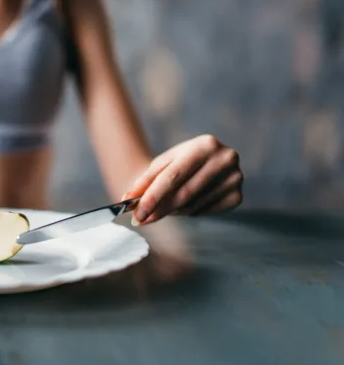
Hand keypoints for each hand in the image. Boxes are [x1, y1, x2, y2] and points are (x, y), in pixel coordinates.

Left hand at [123, 134, 242, 225]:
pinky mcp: (238, 196)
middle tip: (140, 219)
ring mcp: (235, 179)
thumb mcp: (161, 165)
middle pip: (184, 193)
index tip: (138, 213)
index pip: (173, 176)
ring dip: (174, 210)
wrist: (201, 162)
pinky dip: (191, 211)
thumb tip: (127, 200)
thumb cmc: (178, 163)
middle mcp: (225, 159)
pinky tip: (189, 200)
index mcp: (205, 144)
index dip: (153, 197)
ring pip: (193, 205)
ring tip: (168, 203)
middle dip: (159, 209)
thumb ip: (143, 182)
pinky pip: (205, 212)